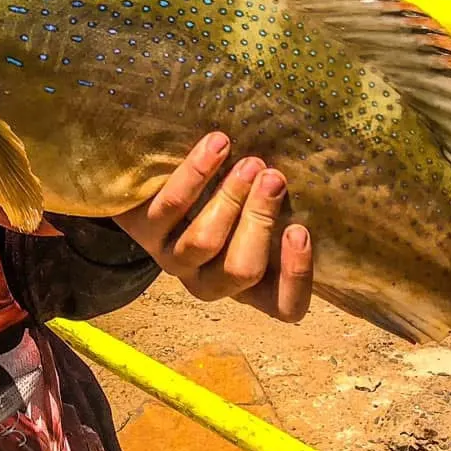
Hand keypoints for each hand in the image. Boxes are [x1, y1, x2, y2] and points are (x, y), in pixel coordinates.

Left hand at [115, 132, 313, 321]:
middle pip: (242, 270)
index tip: (300, 230)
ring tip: (249, 164)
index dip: (296, 276)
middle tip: (274, 179)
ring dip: (231, 199)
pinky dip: (197, 174)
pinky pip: (172, 206)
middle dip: (260, 221)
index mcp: (251, 283)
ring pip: (204, 242)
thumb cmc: (223, 194)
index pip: (284, 305)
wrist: (153, 185)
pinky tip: (217, 145)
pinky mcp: (145, 230)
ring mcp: (175, 259)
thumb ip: (280, 203)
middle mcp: (212, 280)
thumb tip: (305, 174)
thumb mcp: (255, 206)